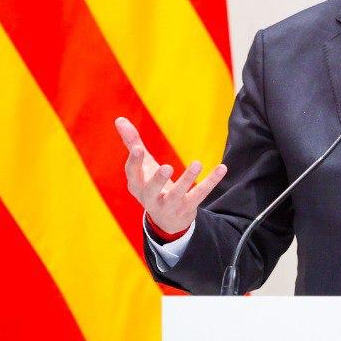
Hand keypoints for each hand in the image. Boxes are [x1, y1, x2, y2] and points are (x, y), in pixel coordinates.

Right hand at [114, 116, 227, 236]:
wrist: (167, 221)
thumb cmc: (151, 186)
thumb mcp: (142, 166)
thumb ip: (131, 143)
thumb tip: (119, 119)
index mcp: (137, 186)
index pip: (133, 174)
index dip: (134, 162)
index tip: (138, 148)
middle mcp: (151, 198)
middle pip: (152, 190)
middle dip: (158, 179)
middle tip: (166, 167)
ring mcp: (170, 205)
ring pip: (178, 193)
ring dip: (187, 179)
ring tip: (197, 163)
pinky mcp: (188, 207)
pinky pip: (200, 194)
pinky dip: (211, 181)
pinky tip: (222, 168)